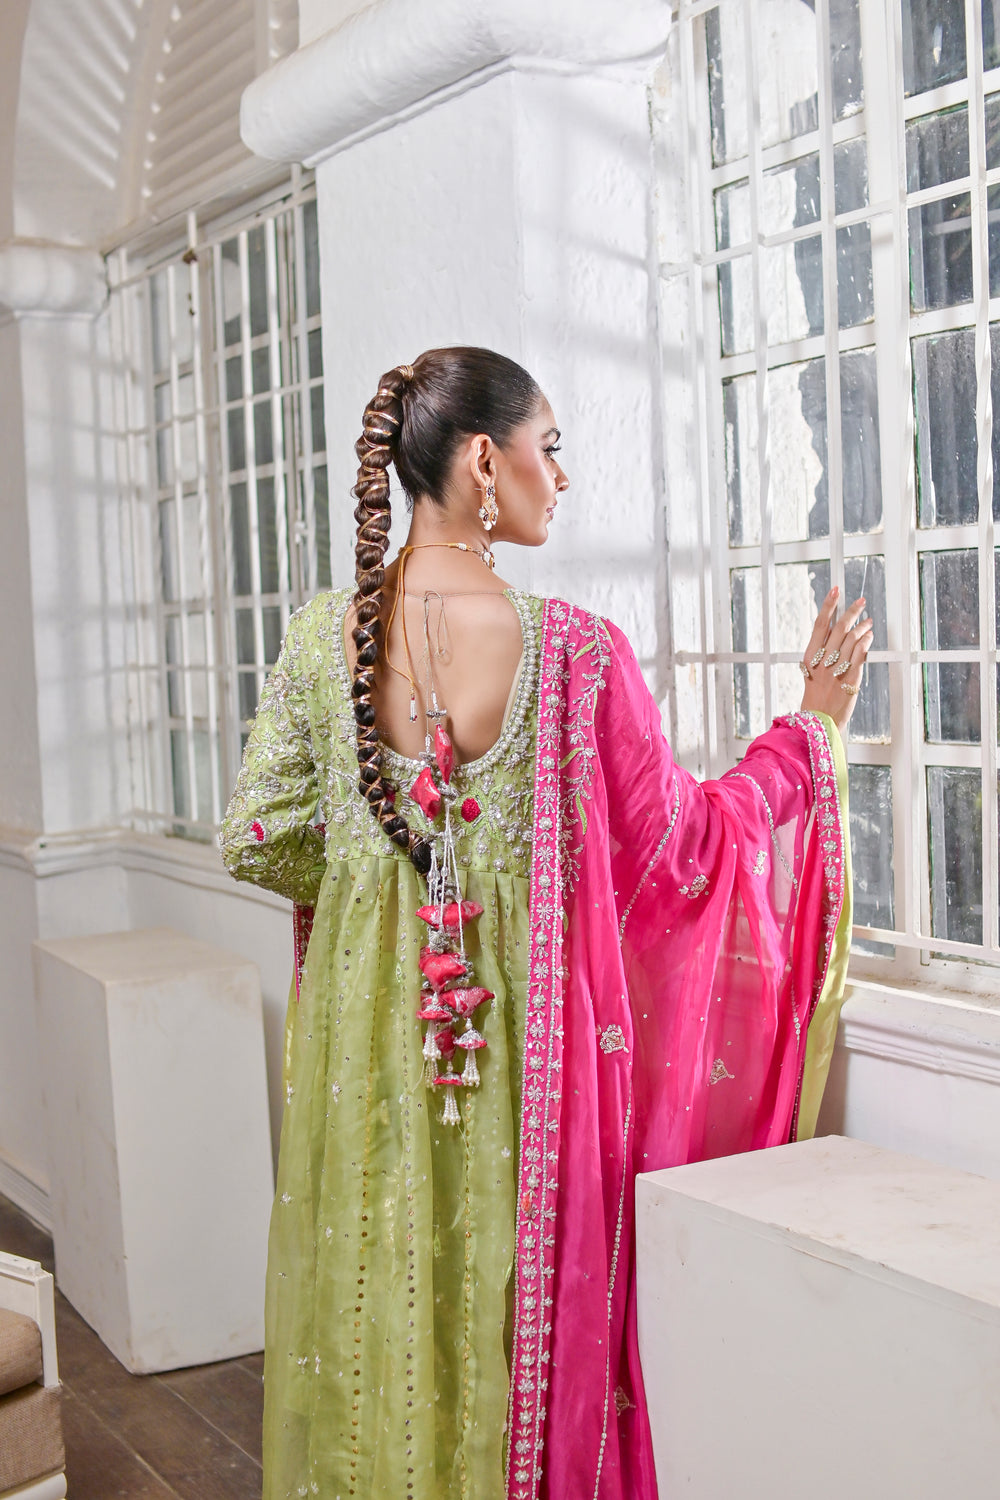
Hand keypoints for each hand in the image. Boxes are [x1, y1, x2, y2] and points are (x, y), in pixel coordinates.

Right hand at [799, 588, 873, 732]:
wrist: (819, 721)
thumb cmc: (816, 698)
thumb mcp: (812, 673)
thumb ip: (822, 654)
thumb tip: (837, 634)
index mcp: (810, 658)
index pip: (820, 625)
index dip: (828, 605)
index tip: (836, 590)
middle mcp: (822, 661)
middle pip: (838, 628)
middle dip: (851, 611)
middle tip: (861, 601)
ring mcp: (836, 670)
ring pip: (851, 639)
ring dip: (862, 627)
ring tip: (869, 621)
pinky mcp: (850, 679)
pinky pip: (859, 655)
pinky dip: (865, 642)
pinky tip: (869, 636)